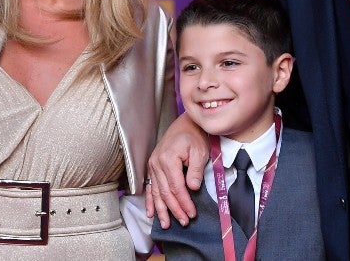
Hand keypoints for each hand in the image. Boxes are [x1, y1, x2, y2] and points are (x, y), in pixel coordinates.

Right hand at [145, 113, 207, 227]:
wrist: (185, 125)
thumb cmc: (194, 137)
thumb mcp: (199, 151)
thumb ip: (195, 170)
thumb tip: (192, 188)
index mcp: (168, 159)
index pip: (176, 187)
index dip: (184, 202)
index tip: (192, 214)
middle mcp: (156, 163)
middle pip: (165, 192)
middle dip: (174, 209)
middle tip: (184, 222)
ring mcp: (152, 166)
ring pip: (156, 192)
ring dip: (161, 210)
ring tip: (166, 224)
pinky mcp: (152, 167)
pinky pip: (150, 187)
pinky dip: (150, 201)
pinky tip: (151, 213)